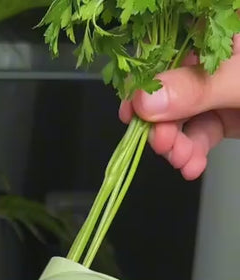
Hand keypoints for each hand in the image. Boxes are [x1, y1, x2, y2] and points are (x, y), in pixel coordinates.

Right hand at [119, 36, 239, 179]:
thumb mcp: (238, 83)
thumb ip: (195, 89)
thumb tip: (145, 102)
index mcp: (215, 33)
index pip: (166, 48)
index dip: (143, 80)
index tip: (131, 110)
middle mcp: (211, 60)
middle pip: (167, 89)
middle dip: (160, 123)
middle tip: (162, 142)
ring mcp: (216, 90)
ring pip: (179, 117)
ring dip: (174, 145)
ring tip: (182, 159)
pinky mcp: (223, 115)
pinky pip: (199, 134)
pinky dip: (192, 154)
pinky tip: (191, 166)